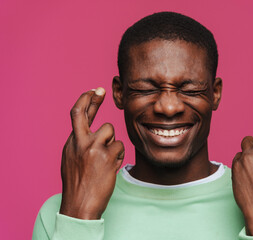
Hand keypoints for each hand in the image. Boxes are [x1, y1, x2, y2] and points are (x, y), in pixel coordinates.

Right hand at [59, 87, 123, 219]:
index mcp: (71, 143)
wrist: (80, 204)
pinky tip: (112, 167)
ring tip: (107, 160)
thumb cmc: (79, 184)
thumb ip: (81, 144)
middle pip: (85, 112)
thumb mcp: (73, 160)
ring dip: (112, 143)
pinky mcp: (106, 156)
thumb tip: (91, 131)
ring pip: (110, 130)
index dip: (85, 100)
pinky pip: (120, 146)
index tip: (92, 91)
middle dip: (92, 97)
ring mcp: (92, 148)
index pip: (76, 116)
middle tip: (101, 89)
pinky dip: (118, 156)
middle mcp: (79, 142)